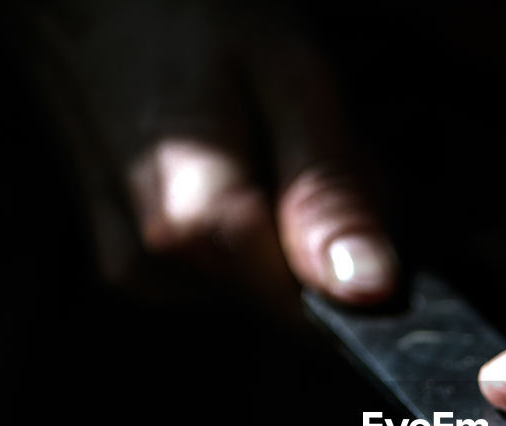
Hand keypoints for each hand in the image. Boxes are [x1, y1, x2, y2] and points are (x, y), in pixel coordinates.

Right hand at [28, 0, 395, 316]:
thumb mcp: (288, 77)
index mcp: (198, 228)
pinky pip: (230, 275)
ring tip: (266, 136)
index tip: (366, 193)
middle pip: (301, 300)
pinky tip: (237, 160)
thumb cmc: (185, 13)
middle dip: (333, 234)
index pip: (328, 316)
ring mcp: (141, 276)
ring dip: (295, 228)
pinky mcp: (134, 271)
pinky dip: (256, 228)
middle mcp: (161, 272)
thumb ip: (328, 191)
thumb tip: (371, 293)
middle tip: (311, 138)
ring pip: (269, 287)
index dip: (368, 265)